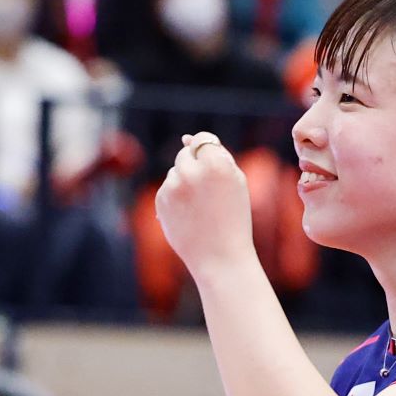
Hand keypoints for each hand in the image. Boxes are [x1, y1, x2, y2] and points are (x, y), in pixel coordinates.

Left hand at [155, 131, 256, 277]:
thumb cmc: (233, 217)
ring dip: (184, 183)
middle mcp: (192, 172)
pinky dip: (175, 198)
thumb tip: (186, 138)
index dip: (207, 153)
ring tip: (200, 208)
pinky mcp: (161, 200)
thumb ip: (215, 155)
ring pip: (174, 172)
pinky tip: (188, 215)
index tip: (211, 167)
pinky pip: (166, 188)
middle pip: (184, 154)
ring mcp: (173, 186)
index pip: (202, 139)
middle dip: (194, 168)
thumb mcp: (235, 181)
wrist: (220, 257)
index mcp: (216, 164)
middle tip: (208, 194)